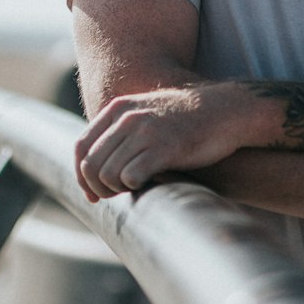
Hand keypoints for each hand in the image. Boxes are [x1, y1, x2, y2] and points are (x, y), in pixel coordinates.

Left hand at [74, 83, 260, 201]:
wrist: (223, 111)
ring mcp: (145, 131)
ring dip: (116, 189)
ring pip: (107, 174)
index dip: (81, 175)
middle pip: (91, 165)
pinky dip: (133, 187)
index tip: (91, 194)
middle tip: (116, 195)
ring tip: (133, 188)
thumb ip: (119, 132)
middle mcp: (127, 118)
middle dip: (99, 188)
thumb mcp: (144, 115)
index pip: (81, 147)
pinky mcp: (164, 148)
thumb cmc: (183, 122)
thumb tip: (92, 168)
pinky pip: (131, 177)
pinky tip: (145, 184)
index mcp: (117, 109)